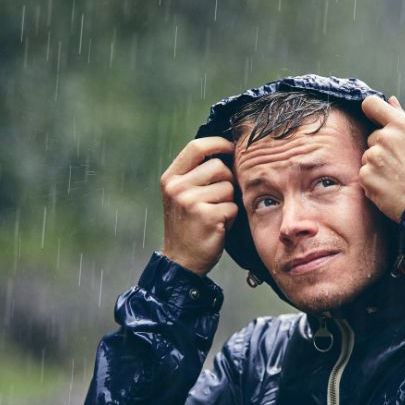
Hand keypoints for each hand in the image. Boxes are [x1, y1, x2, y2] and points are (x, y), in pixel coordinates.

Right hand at [160, 137, 237, 275]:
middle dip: (227, 182)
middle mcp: (177, 187)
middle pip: (218, 167)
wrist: (181, 261)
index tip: (231, 148)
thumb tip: (226, 151)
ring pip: (229, 187)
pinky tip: (218, 226)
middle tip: (218, 200)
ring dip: (229, 202)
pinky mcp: (207, 216)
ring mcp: (190, 201)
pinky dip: (231, 218)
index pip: (196, 146)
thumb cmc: (188, 226)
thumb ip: (196, 174)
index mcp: (170, 178)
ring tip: (216, 215)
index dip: (218, 144)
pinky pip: (233, 207)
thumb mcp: (182, 195)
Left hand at [359, 95, 404, 222]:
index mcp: (401, 125)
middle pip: (372, 138)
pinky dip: (373, 182)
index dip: (371, 110)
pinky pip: (365, 175)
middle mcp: (384, 138)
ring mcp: (373, 157)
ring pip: (368, 157)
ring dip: (377, 166)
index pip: (371, 104)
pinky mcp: (366, 176)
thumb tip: (391, 101)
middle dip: (381, 148)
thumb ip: (402, 119)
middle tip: (400, 164)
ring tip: (396, 177)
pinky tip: (389, 187)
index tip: (373, 117)